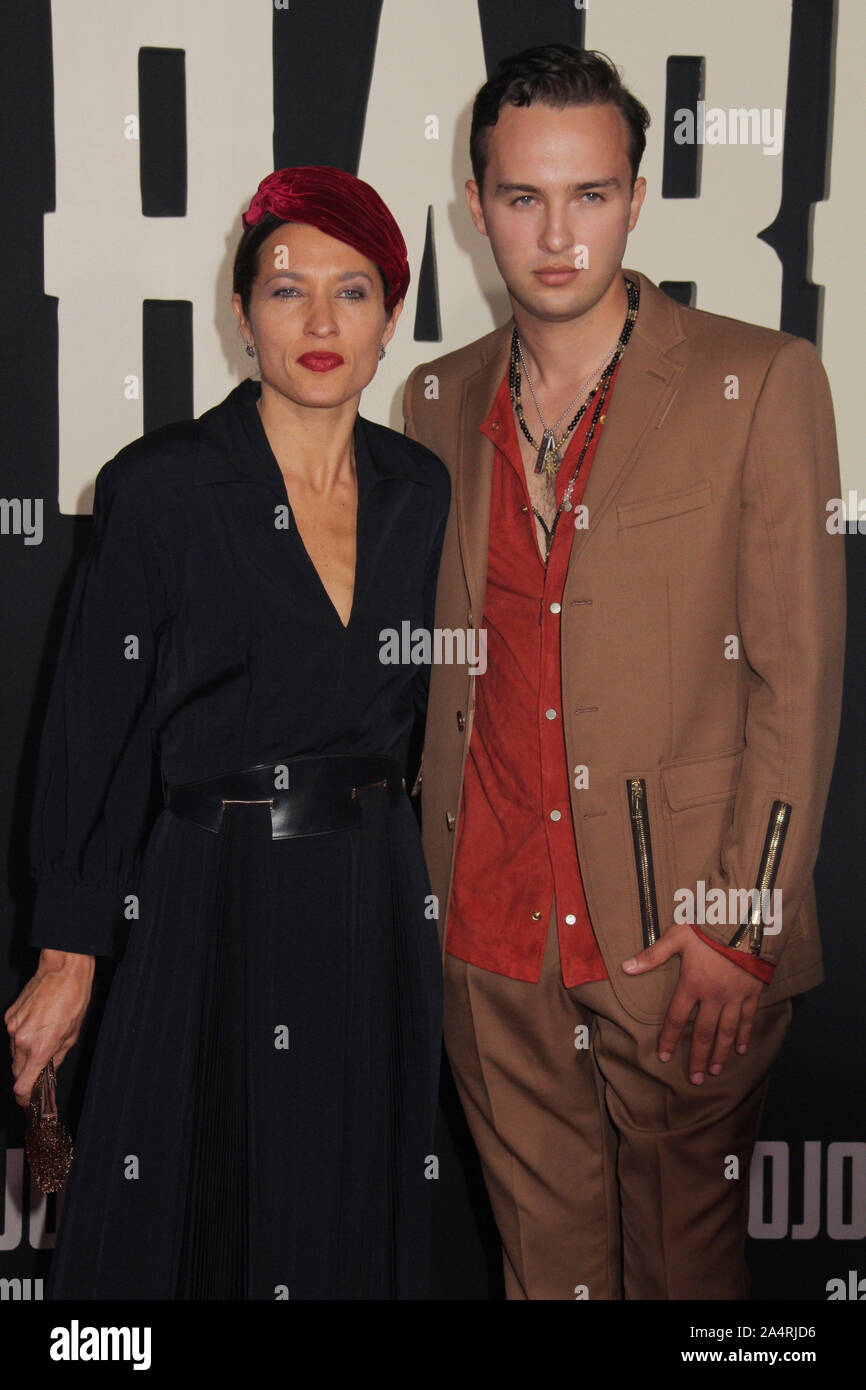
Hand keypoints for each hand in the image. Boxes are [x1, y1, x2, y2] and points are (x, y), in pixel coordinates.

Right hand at [4, 949, 94, 1106]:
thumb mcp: (72, 1035)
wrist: (62, 971)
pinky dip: (22, 1036)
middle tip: (40, 1069)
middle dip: (27, 1074)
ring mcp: (13, 1028)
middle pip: (17, 1071)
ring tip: (42, 1038)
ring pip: (15, 1053)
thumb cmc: (73, 1000)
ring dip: (25, 1053)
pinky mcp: (9, 1016)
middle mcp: (22, 1040)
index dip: (24, 1097)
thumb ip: (57, 1058)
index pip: (22, 1085)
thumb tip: (48, 1072)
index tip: (28, 1100)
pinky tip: (36, 1024)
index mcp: (40, 1049)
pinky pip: (13, 1035)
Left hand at [622, 924, 764, 1083]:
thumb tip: (626, 968)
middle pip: (703, 1032)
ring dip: (719, 1053)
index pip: (676, 1018)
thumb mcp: (677, 936)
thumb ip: (653, 955)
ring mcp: (734, 997)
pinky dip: (744, 1035)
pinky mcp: (752, 993)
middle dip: (697, 1057)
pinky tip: (740, 1050)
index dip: (669, 1038)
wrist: (746, 920)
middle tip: (694, 1079)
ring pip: (726, 1031)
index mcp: (692, 984)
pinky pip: (747, 1019)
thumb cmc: (708, 927)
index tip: (663, 1057)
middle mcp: (713, 996)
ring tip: (714, 1071)